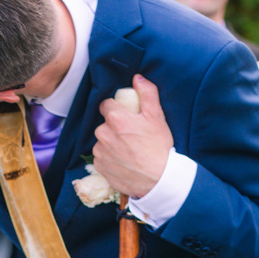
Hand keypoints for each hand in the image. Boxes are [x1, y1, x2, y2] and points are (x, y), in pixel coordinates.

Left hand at [93, 74, 172, 197]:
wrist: (158, 179)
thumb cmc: (158, 147)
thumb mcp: (157, 117)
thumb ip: (147, 94)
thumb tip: (138, 77)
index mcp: (115, 118)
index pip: (106, 105)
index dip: (116, 109)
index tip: (125, 116)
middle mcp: (103, 133)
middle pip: (104, 124)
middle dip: (114, 127)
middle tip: (131, 136)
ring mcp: (100, 151)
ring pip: (102, 141)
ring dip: (111, 143)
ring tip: (129, 150)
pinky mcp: (100, 167)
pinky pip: (101, 158)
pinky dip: (110, 158)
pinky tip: (124, 161)